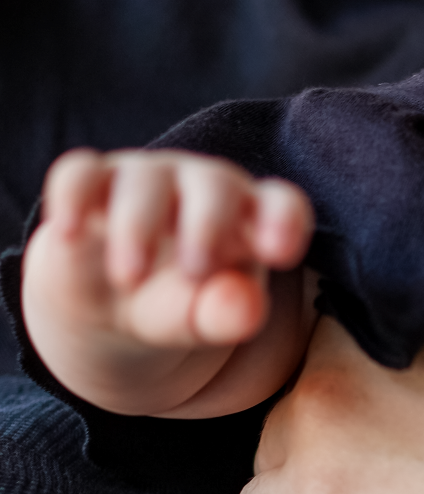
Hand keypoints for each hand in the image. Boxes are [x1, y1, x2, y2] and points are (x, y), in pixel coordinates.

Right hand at [21, 148, 313, 415]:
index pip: (282, 205)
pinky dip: (73, 197)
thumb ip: (228, 315)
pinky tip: (69, 232)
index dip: (285, 222)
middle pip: (215, 187)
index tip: (281, 254)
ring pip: (145, 181)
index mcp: (251, 217)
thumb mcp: (202, 319)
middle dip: (207, 225)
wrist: (110, 298)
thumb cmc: (180, 302)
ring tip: (129, 275)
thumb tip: (247, 308)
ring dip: (138, 224)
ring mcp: (147, 179)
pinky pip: (80, 174)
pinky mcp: (91, 181)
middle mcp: (204, 187)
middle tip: (196, 271)